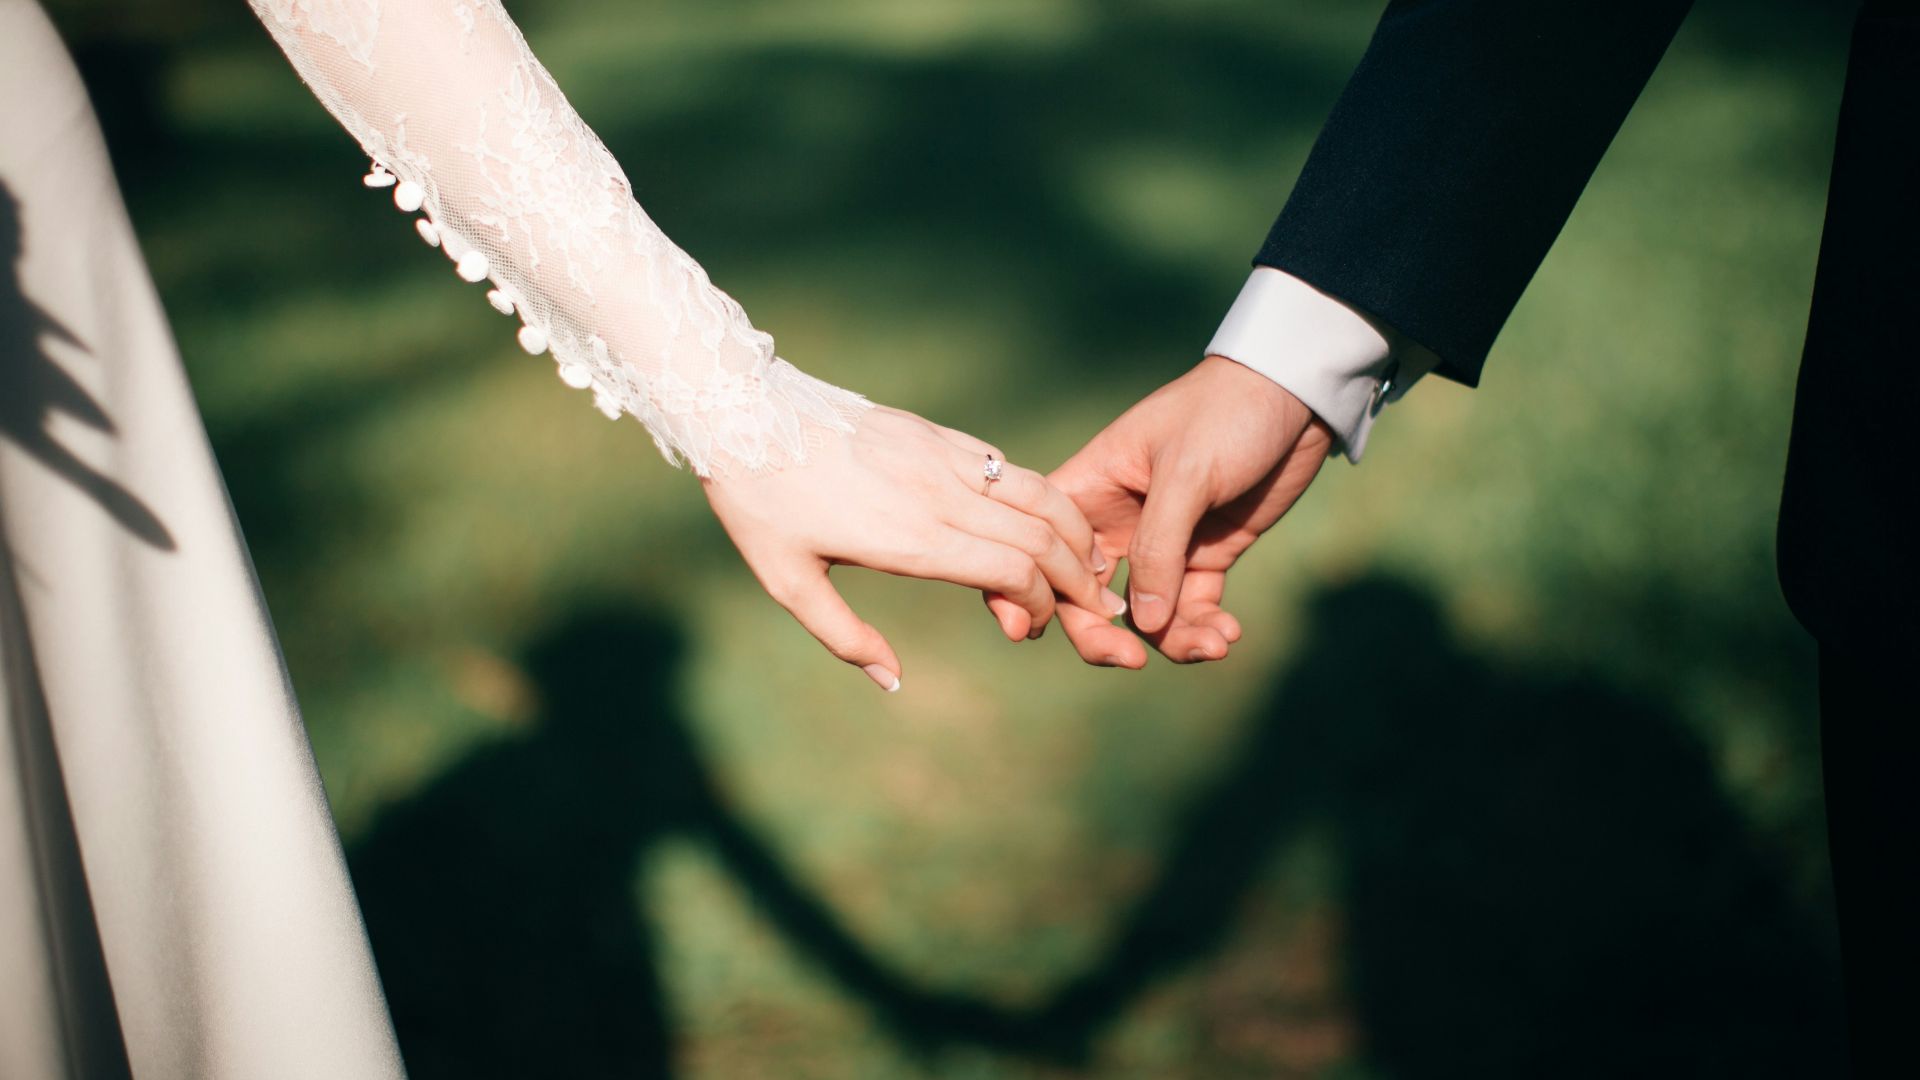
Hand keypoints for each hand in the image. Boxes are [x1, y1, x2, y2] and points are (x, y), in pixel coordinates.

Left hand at [703, 405, 1127, 690]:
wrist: (743, 411)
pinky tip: (1047, 518)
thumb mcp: (787, 582)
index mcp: (910, 538)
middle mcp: (939, 495)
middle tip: (1095, 607)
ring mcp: (942, 457)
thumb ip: (844, 637)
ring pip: (1038, 493)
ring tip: (1092, 563)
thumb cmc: (760, 504)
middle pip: (1042, 536)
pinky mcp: (935, 433)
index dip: (1039, 605)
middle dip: (1079, 578)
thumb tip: (893, 682)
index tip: (1027, 628)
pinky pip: (1006, 465)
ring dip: (1075, 531)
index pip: (1012, 571)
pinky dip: (1041, 496)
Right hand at [1021, 356, 1332, 667]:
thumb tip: (1141, 624)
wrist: (1295, 395)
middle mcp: (1115, 523)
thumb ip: (1158, 547)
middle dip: (1105, 636)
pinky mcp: (1205, 554)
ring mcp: (1161, 543)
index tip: (1037, 632)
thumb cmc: (1226, 413)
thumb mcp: (1187, 473)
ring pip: (1144, 614)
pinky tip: (1228, 634)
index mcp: (1088, 489)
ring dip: (1172, 640)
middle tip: (1133, 661)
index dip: (1031, 592)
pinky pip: (1191, 608)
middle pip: (1086, 597)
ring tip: (1213, 645)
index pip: (1043, 549)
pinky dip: (1204, 628)